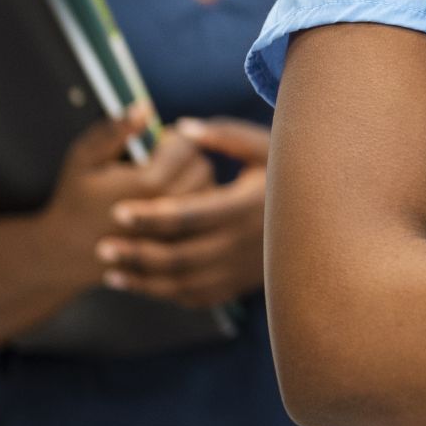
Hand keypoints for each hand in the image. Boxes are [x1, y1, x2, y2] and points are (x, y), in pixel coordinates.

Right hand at [39, 107, 209, 282]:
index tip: (158, 141)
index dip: (176, 137)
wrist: (67, 254)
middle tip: (162, 159)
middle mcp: (170, 208)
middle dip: (187, 156)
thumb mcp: (83, 159)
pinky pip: (204, 217)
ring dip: (194, 179)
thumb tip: (145, 107)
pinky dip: (196, 204)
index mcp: (149, 183)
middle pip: (203, 166)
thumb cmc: (73, 200)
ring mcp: (177, 231)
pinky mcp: (179, 247)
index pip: (188, 145)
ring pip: (208, 191)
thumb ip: (114, 131)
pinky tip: (170, 202)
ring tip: (166, 179)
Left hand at [94, 117, 271, 307]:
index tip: (118, 211)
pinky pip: (195, 296)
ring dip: (144, 279)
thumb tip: (181, 129)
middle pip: (181, 256)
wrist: (324, 219)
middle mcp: (246, 243)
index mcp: (249, 205)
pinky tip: (135, 283)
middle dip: (138, 253)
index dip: (152, 216)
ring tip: (109, 269)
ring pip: (185, 283)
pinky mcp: (238, 284)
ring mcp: (242, 269)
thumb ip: (225, 135)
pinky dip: (162, 294)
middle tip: (102, 246)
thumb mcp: (267, 147)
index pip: (191, 215)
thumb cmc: (288, 173)